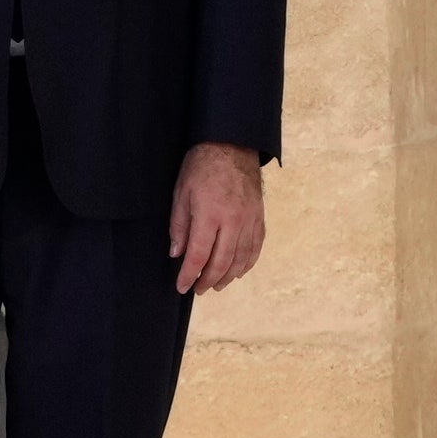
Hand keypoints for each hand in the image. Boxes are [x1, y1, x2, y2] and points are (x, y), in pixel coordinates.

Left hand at [168, 142, 267, 296]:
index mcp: (210, 215)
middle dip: (208, 280)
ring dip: (229, 275)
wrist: (232, 147)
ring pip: (242, 257)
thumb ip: (179, 226)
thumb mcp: (181, 194)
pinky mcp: (259, 217)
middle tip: (198, 290)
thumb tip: (177, 253)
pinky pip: (256, 246)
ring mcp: (250, 220)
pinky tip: (239, 270)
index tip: (181, 287)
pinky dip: (248, 262)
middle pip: (222, 261)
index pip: (198, 255)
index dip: (189, 275)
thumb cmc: (201, 168)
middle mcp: (233, 221)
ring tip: (217, 284)